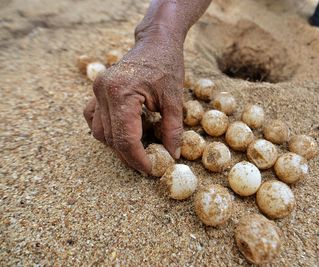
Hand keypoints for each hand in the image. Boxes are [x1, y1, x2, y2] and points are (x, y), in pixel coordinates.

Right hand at [83, 33, 183, 173]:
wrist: (156, 41)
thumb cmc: (167, 65)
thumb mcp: (175, 99)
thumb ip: (173, 129)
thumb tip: (172, 155)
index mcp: (122, 94)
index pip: (125, 139)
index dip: (138, 159)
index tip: (150, 170)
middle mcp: (103, 92)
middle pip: (110, 138)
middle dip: (129, 155)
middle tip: (147, 164)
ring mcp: (97, 90)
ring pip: (99, 132)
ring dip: (117, 144)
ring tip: (138, 149)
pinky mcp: (97, 89)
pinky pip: (93, 118)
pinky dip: (105, 130)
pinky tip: (122, 132)